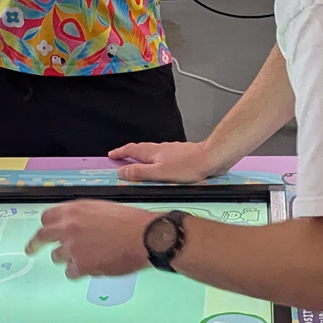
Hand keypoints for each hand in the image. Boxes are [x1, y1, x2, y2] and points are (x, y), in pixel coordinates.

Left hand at [29, 200, 155, 278]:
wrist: (146, 236)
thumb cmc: (131, 222)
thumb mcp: (102, 209)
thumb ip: (82, 216)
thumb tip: (72, 224)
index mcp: (75, 210)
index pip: (47, 217)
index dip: (46, 226)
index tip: (43, 231)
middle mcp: (69, 226)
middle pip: (42, 236)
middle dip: (35, 244)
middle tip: (31, 250)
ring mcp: (73, 247)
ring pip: (57, 257)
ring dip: (68, 258)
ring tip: (87, 257)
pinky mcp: (81, 265)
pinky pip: (71, 272)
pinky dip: (80, 271)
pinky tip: (94, 267)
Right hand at [110, 140, 225, 182]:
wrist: (210, 158)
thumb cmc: (188, 166)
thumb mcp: (159, 173)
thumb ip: (140, 172)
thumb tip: (122, 171)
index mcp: (153, 152)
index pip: (131, 150)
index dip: (120, 152)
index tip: (112, 154)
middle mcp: (160, 149)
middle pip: (140, 149)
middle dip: (129, 153)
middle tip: (120, 157)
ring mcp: (171, 151)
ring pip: (151, 152)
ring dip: (142, 156)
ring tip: (137, 162)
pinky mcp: (180, 155)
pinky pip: (162, 156)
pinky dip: (155, 159)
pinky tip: (160, 165)